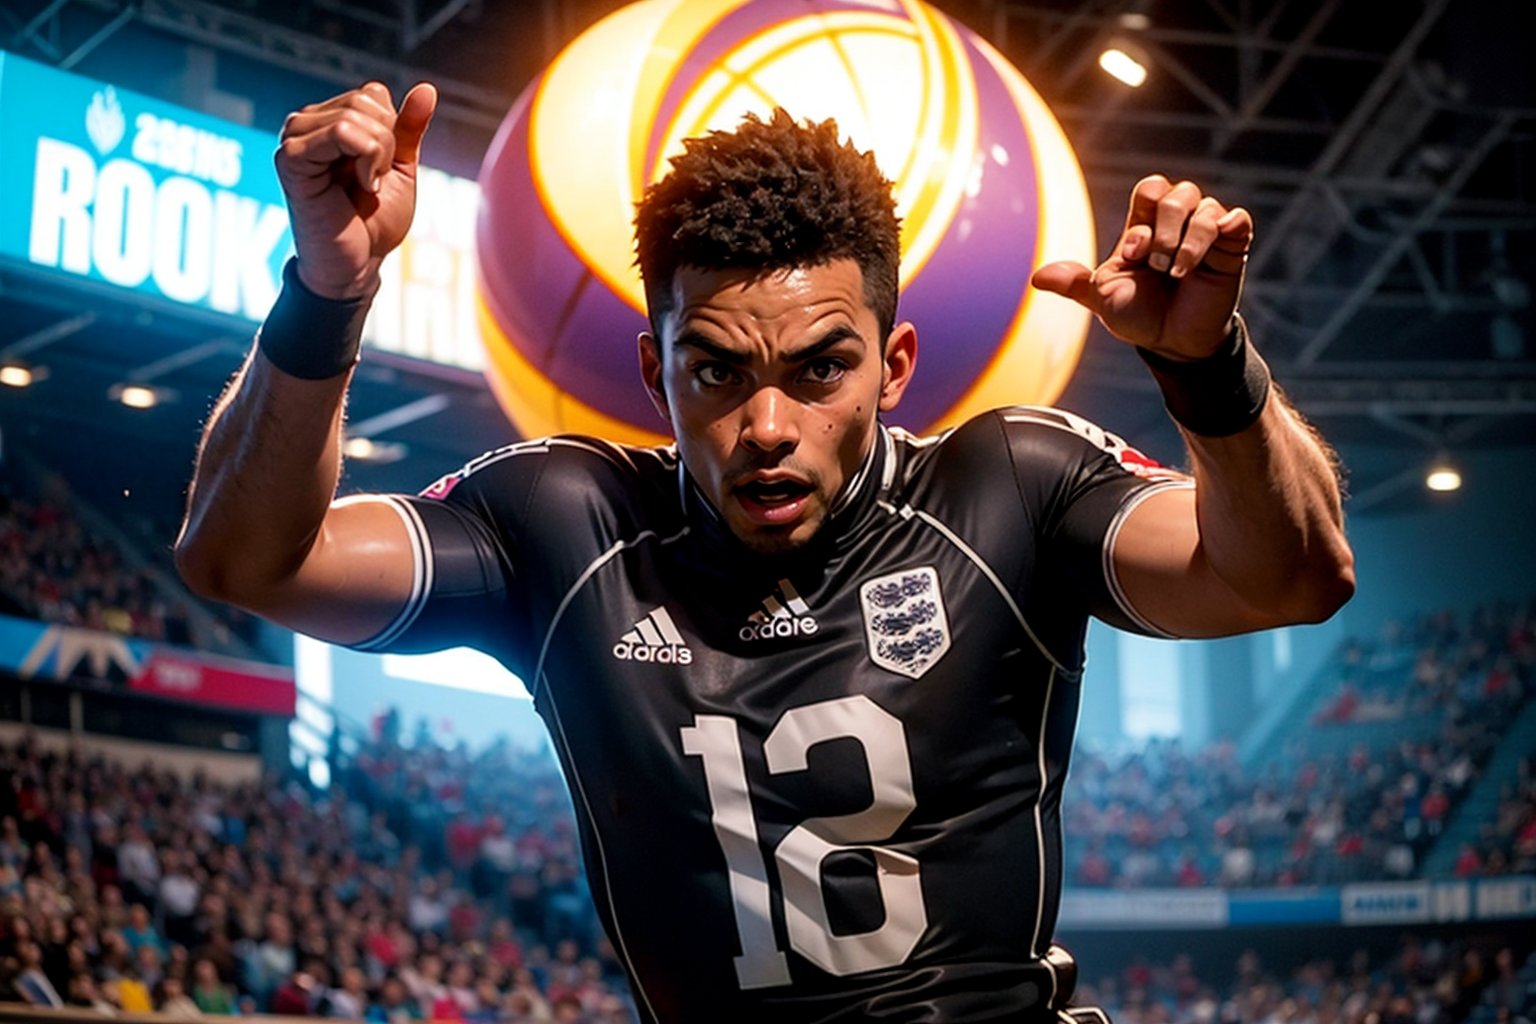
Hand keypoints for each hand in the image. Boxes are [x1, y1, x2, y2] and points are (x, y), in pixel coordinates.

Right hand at [275, 81, 437, 298]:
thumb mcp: (401, 168)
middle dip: (388, 143)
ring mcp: (294, 137)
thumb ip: (408, 128)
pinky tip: (361, 187)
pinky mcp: (289, 157)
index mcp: (331, 121)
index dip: (393, 131)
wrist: (358, 265)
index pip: (373, 93)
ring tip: (366, 186)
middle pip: (366, 99)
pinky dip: (365, 159)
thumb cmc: (374, 222)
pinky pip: (339, 132)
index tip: (383, 170)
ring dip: (378, 156)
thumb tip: (427, 88)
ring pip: (356, 115)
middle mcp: (308, 123)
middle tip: (375, 181)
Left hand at [1030, 175, 1251, 359]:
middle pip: (1177, 191)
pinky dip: (1217, 235)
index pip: (1149, 191)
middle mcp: (1177, 222)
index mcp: (1144, 225)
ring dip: (1187, 239)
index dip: (1141, 221)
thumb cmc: (1139, 316)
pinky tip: (1201, 262)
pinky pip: (1234, 219)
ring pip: (1205, 204)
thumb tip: (1036, 277)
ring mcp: (1207, 231)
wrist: (1172, 343)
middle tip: (1156, 265)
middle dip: (1163, 228)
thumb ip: (1074, 283)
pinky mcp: (1232, 245)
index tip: (1132, 256)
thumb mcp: (1103, 298)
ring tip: (1176, 272)